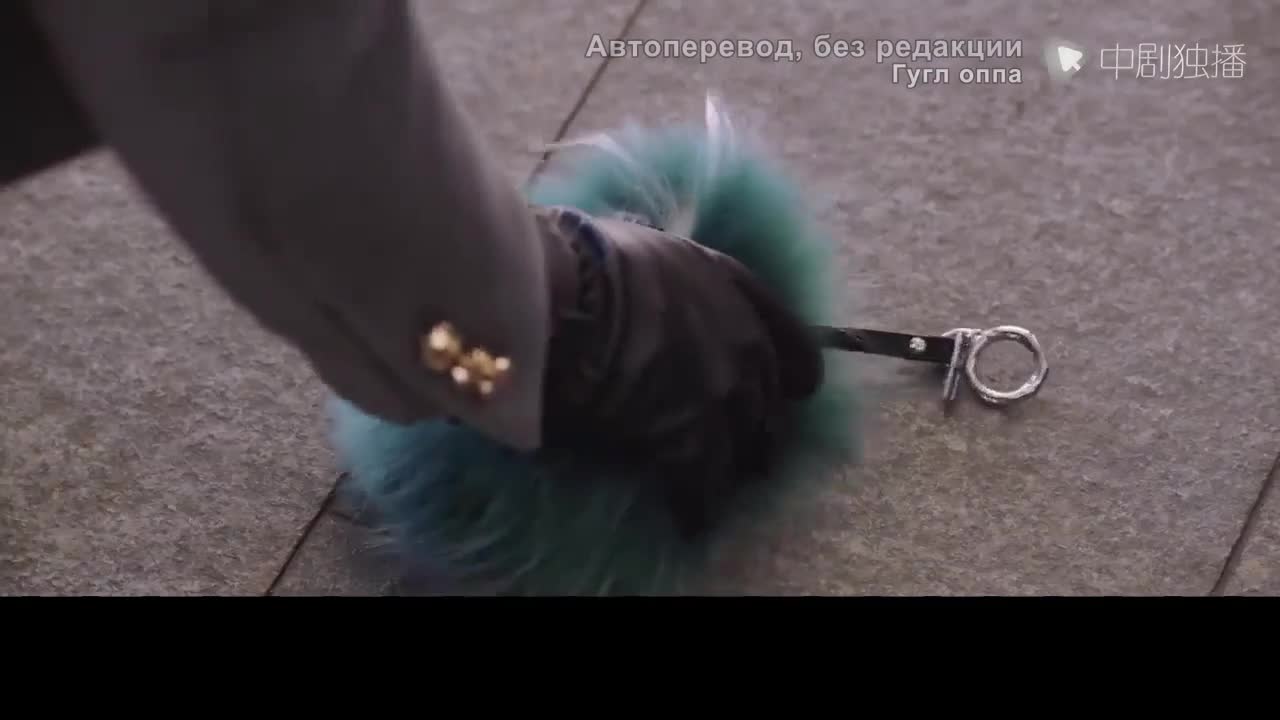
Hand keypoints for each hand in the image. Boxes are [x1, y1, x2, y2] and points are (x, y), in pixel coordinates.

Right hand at [535, 205, 823, 536]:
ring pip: (743, 448)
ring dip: (733, 471)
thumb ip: (667, 279)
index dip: (793, 371)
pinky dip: (696, 507)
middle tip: (747, 452)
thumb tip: (650, 296)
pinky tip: (689, 522)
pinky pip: (702, 486)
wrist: (568, 295)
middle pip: (767, 401)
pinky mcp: (690, 439)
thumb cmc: (587, 261)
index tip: (798, 391)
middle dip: (757, 428)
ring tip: (719, 491)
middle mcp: (740, 340)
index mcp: (732, 287)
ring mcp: (721, 393)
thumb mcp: (646, 250)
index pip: (789, 339)